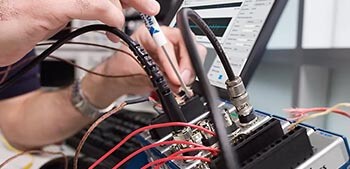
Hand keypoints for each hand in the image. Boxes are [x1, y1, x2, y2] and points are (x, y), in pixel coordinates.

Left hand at [0, 0, 159, 65]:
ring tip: (124, 26)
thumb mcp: (46, 10)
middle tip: (149, 9)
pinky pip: (96, 8)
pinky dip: (109, 17)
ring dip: (120, 9)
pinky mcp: (67, 8)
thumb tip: (113, 11)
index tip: (142, 4)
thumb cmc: (5, 25)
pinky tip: (111, 25)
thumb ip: (84, 5)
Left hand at [82, 26, 206, 107]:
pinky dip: (186, 80)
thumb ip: (154, 75)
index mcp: (149, 33)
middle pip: (186, 44)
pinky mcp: (175, 64)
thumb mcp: (133, 71)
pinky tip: (179, 87)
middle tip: (183, 80)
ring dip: (188, 73)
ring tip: (179, 86)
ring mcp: (170, 52)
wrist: (116, 82)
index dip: (173, 62)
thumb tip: (173, 82)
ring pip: (191, 56)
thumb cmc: (118, 70)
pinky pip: (187, 69)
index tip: (175, 77)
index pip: (168, 44)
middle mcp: (163, 39)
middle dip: (187, 64)